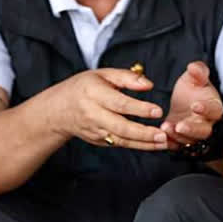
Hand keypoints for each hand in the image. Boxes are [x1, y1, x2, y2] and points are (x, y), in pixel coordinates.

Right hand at [51, 68, 168, 149]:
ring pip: (121, 139)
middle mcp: (93, 114)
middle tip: (163, 134)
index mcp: (94, 93)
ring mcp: (95, 130)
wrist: (58, 110)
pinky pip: (120, 144)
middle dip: (143, 132)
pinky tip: (153, 145)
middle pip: (120, 126)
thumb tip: (149, 85)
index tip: (158, 111)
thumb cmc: (84, 87)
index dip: (139, 108)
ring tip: (163, 142)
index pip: (119, 103)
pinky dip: (138, 146)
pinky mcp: (98, 140)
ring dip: (144, 143)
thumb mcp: (102, 74)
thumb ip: (127, 77)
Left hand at [161, 61, 222, 147]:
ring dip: (178, 136)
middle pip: (204, 132)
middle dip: (191, 130)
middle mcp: (206, 124)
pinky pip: (178, 146)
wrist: (184, 103)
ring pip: (190, 140)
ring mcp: (195, 135)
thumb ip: (197, 72)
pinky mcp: (182, 141)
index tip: (194, 105)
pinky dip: (170, 143)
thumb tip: (193, 67)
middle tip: (179, 126)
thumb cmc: (193, 89)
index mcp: (213, 108)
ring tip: (165, 127)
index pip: (214, 111)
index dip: (206, 110)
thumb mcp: (194, 77)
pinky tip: (161, 136)